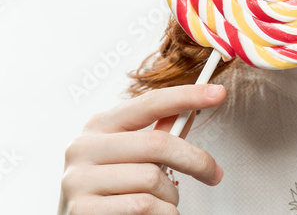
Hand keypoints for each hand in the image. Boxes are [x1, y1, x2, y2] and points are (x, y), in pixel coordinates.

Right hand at [58, 84, 225, 214]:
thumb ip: (157, 134)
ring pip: (152, 179)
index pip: (149, 102)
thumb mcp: (129, 155)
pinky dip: (162, 213)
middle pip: (158, 143)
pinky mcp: (83, 210)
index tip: (218, 93)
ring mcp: (79, 180)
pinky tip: (155, 214)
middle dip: (196, 160)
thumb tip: (190, 110)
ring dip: (171, 196)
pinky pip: (143, 206)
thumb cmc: (109, 188)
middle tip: (214, 174)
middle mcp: (84, 147)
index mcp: (98, 126)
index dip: (186, 95)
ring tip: (164, 202)